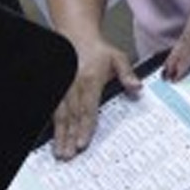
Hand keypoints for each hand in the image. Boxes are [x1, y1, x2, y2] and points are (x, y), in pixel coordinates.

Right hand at [52, 38, 140, 157]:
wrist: (76, 34)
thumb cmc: (97, 49)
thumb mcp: (117, 57)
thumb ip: (127, 74)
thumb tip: (137, 87)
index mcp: (90, 79)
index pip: (88, 108)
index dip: (85, 127)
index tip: (83, 142)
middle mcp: (74, 85)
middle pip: (72, 116)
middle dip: (70, 137)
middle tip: (69, 155)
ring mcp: (63, 87)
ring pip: (60, 115)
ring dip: (59, 135)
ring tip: (59, 151)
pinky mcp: (56, 88)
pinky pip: (53, 109)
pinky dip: (53, 124)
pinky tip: (53, 137)